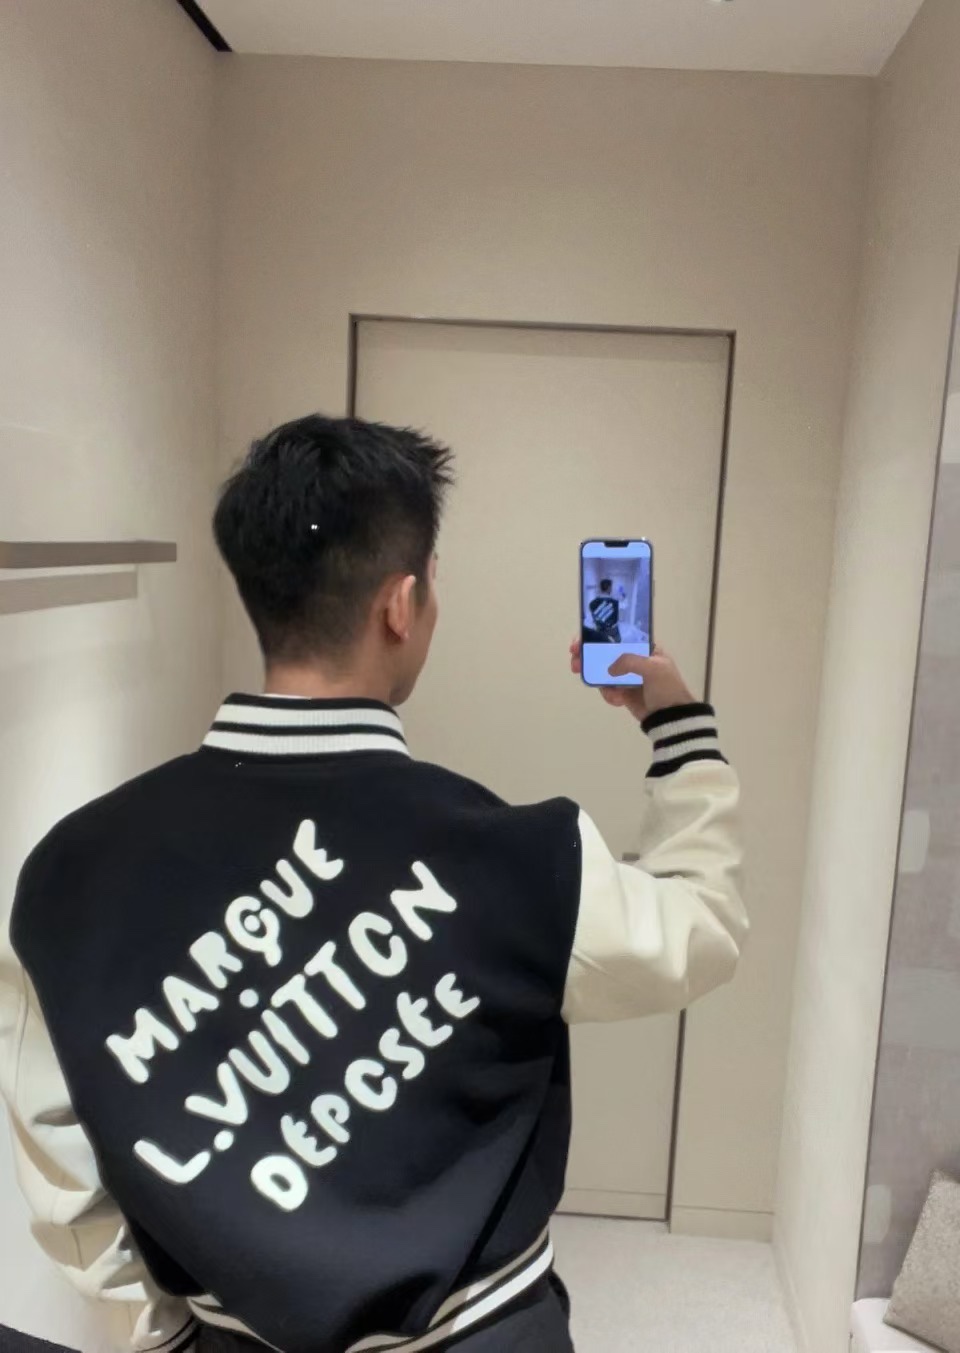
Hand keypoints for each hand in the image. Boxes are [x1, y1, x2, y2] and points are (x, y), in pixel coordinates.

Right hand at [569, 639, 695, 721]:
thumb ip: (629, 662)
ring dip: (595, 677)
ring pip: (602, 672)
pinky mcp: (623, 692)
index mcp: (644, 648)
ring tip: (595, 685)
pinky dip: (609, 695)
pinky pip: (607, 689)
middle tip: (574, 661)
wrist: (671, 718)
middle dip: (588, 656)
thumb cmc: (667, 688)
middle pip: (604, 652)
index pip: (617, 635)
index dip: (598, 635)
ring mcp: (627, 676)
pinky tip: (618, 701)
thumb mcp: (653, 668)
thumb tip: (610, 670)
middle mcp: (634, 659)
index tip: (582, 640)